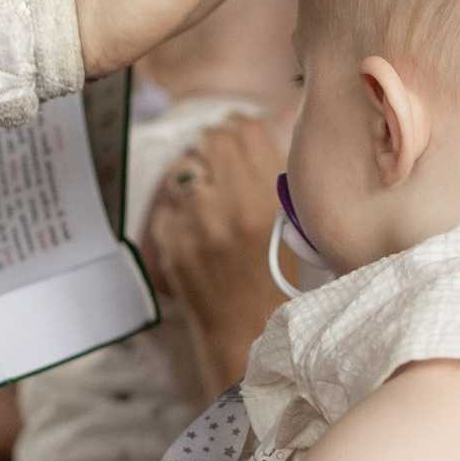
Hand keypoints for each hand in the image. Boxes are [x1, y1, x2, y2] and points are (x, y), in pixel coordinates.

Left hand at [140, 112, 287, 389]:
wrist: (248, 333)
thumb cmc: (275, 278)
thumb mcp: (291, 224)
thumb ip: (270, 176)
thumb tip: (243, 129)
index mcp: (271, 199)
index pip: (243, 129)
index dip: (237, 128)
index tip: (235, 137)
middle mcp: (234, 208)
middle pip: (211, 139)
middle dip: (211, 146)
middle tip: (215, 162)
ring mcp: (199, 227)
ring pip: (184, 169)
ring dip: (193, 178)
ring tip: (206, 201)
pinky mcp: (174, 245)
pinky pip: (168, 207)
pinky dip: (178, 215)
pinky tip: (196, 235)